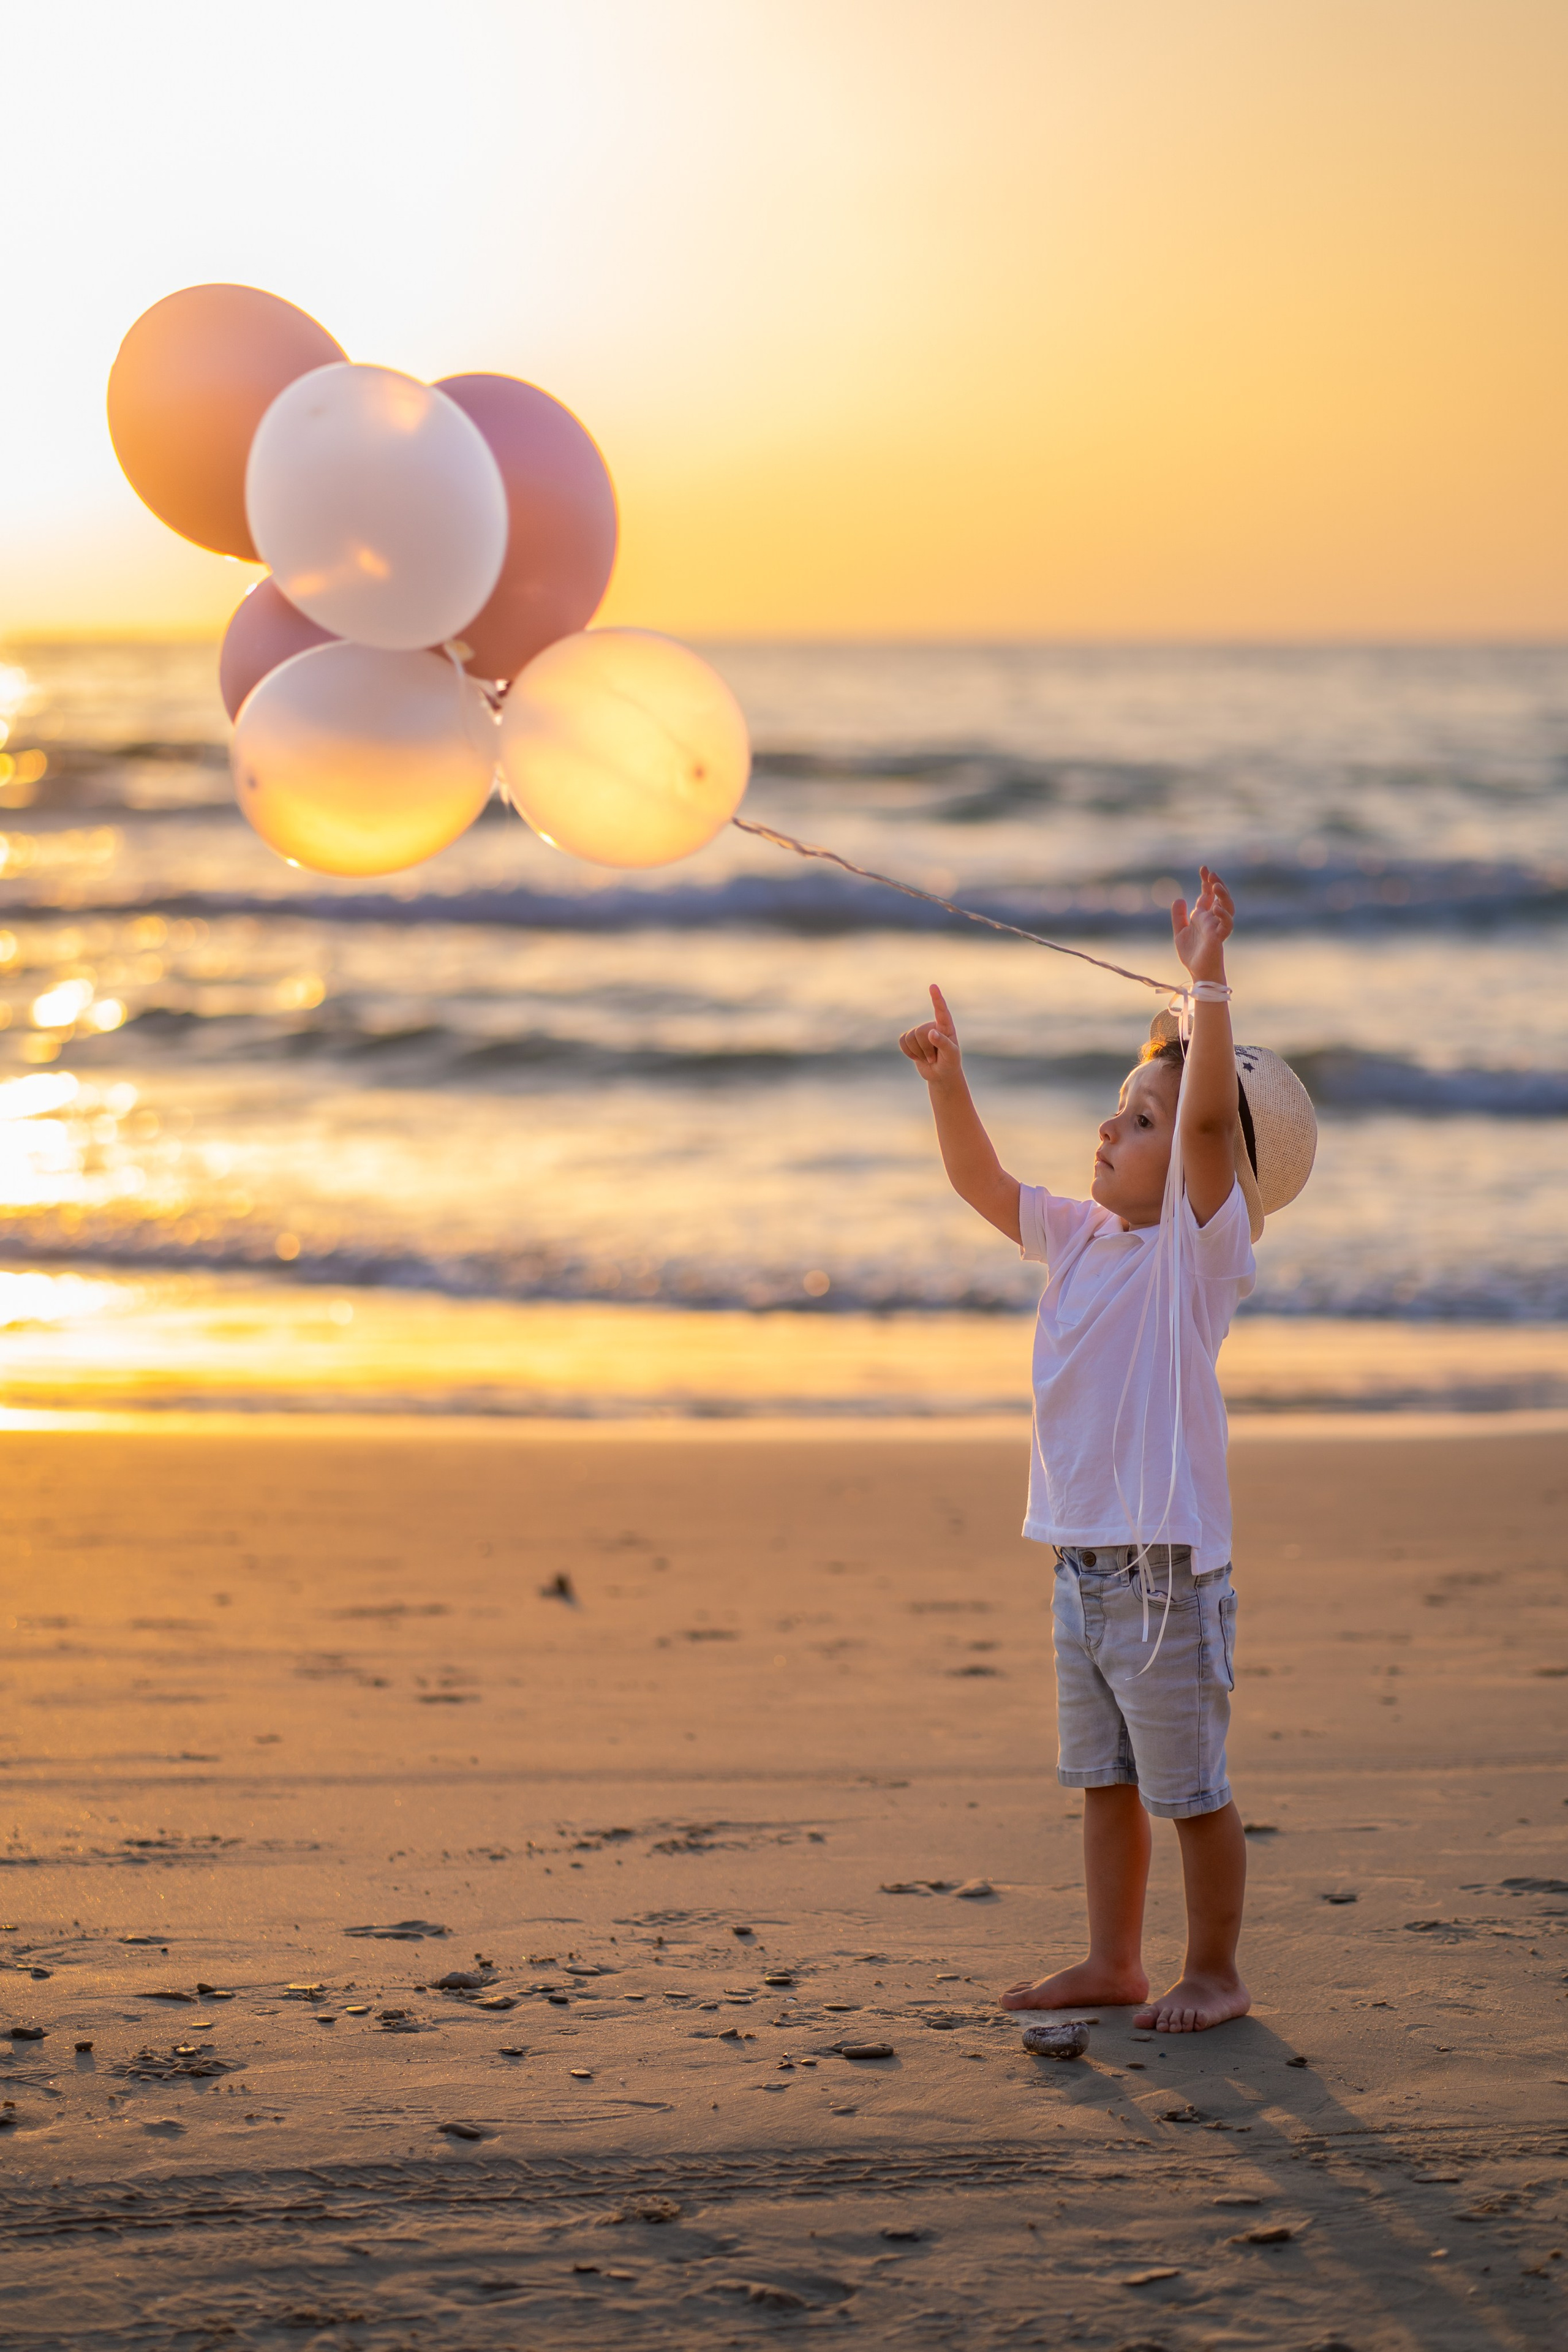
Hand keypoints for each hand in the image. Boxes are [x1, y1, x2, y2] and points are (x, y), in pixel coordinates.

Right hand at [898, 983, 962, 1084]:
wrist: (940, 1074)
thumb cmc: (950, 1063)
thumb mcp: (951, 1055)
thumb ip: (943, 1043)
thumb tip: (931, 1032)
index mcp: (946, 1027)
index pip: (941, 1011)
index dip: (936, 999)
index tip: (933, 987)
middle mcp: (933, 1025)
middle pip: (921, 1032)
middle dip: (925, 1049)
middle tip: (934, 1059)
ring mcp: (920, 1031)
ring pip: (911, 1037)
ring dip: (918, 1052)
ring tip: (928, 1058)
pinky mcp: (910, 1038)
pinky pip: (902, 1041)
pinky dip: (908, 1052)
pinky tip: (917, 1057)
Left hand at [1171, 865, 1233, 981]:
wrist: (1197, 972)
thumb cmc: (1192, 953)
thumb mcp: (1180, 932)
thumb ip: (1179, 916)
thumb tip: (1179, 898)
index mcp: (1203, 916)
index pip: (1207, 895)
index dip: (1206, 881)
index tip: (1204, 868)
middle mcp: (1212, 919)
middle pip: (1219, 897)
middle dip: (1217, 884)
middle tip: (1211, 874)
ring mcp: (1217, 927)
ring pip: (1227, 908)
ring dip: (1223, 895)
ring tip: (1215, 885)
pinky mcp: (1218, 937)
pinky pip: (1226, 925)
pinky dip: (1223, 915)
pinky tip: (1215, 908)